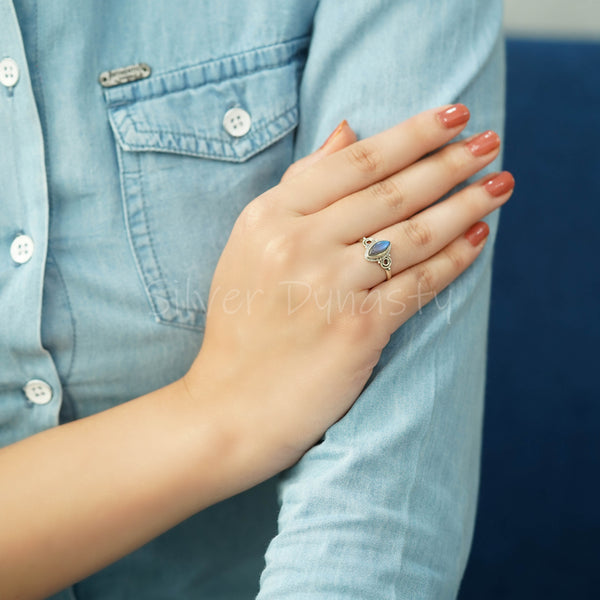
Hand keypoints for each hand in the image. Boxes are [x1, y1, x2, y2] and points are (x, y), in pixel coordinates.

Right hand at [184, 105, 513, 472]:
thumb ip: (300, 186)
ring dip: (465, 204)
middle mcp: (298, 245)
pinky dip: (455, 258)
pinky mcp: (357, 330)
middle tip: (491, 141)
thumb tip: (347, 133)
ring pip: (413, 233)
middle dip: (450, 162)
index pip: (354, 164)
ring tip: (501, 184)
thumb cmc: (243, 323)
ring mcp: (329, 287)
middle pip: (391, 192)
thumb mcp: (252, 244)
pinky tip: (480, 236)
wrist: (232, 403)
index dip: (412, 134)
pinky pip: (418, 283)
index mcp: (270, 217)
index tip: (453, 115)